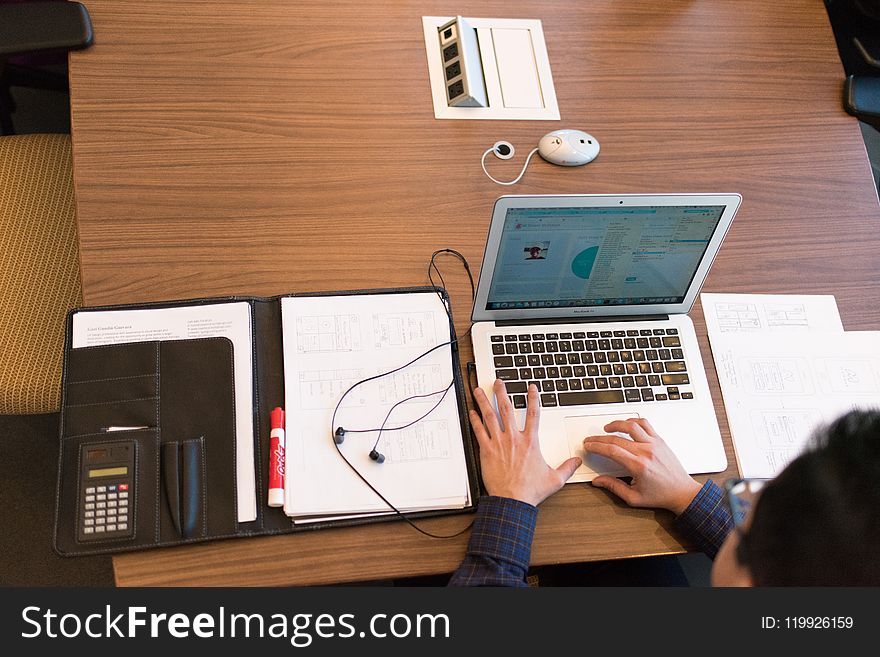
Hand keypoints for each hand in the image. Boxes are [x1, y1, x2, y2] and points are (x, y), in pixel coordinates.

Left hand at [470, 380, 581, 506]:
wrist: (512, 500)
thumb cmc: (530, 490)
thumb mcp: (555, 479)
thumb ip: (567, 467)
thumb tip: (577, 460)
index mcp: (530, 442)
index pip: (533, 414)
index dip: (532, 398)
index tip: (530, 387)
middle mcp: (514, 439)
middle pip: (507, 409)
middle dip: (503, 392)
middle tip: (499, 382)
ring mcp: (499, 443)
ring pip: (490, 416)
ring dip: (484, 401)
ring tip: (479, 390)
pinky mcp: (486, 451)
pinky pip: (479, 432)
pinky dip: (475, 421)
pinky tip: (472, 412)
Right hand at [583, 418, 700, 514]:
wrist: (682, 492)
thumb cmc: (661, 495)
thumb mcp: (634, 498)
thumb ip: (614, 487)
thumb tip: (598, 481)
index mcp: (639, 466)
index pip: (611, 450)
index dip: (596, 446)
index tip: (589, 446)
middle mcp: (646, 452)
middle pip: (616, 438)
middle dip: (599, 438)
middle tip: (591, 440)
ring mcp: (654, 444)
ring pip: (631, 425)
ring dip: (616, 424)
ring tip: (607, 428)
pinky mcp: (660, 441)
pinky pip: (645, 424)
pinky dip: (633, 421)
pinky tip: (626, 425)